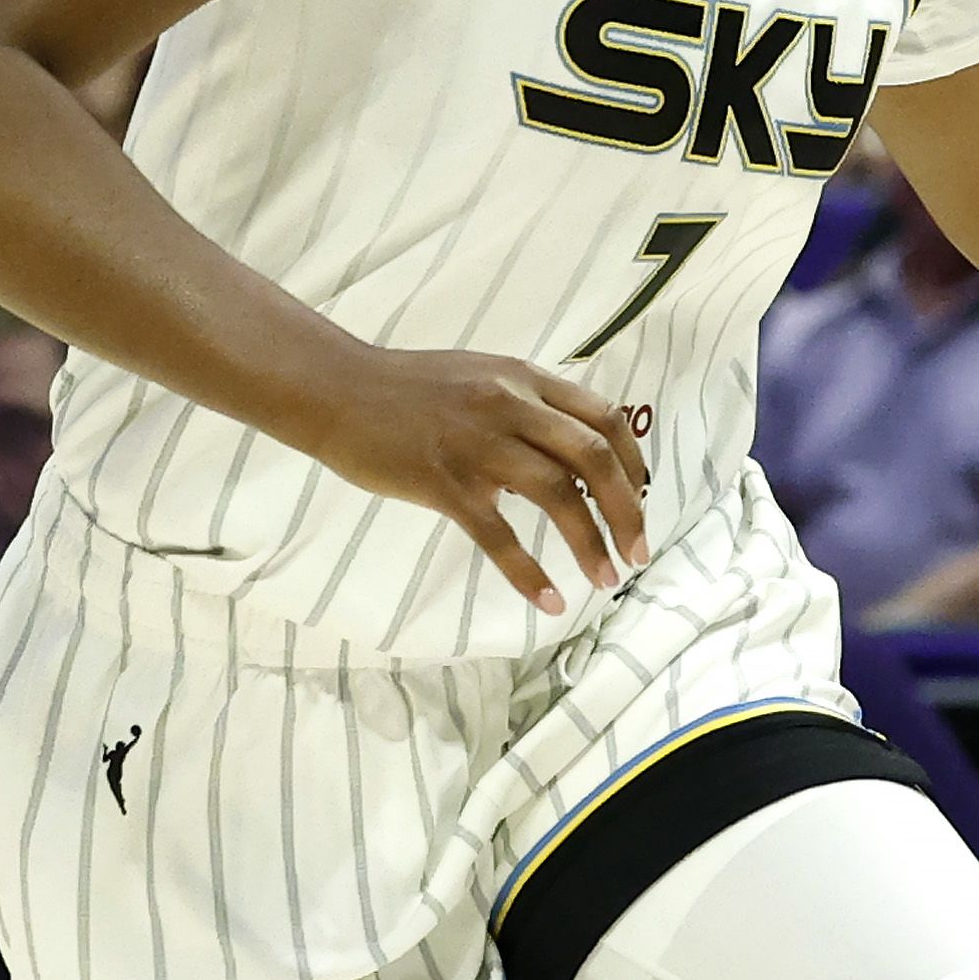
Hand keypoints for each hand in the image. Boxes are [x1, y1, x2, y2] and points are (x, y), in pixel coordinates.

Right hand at [305, 343, 651, 613]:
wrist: (336, 390)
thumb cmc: (407, 391)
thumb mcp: (481, 379)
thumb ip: (527, 407)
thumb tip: (572, 450)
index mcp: (525, 380)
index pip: (605, 419)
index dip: (634, 465)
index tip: (643, 500)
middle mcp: (510, 406)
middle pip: (595, 457)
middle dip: (629, 510)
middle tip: (638, 553)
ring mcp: (477, 444)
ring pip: (557, 494)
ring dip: (591, 543)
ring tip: (605, 580)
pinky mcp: (442, 482)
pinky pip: (498, 534)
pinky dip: (528, 572)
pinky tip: (548, 599)